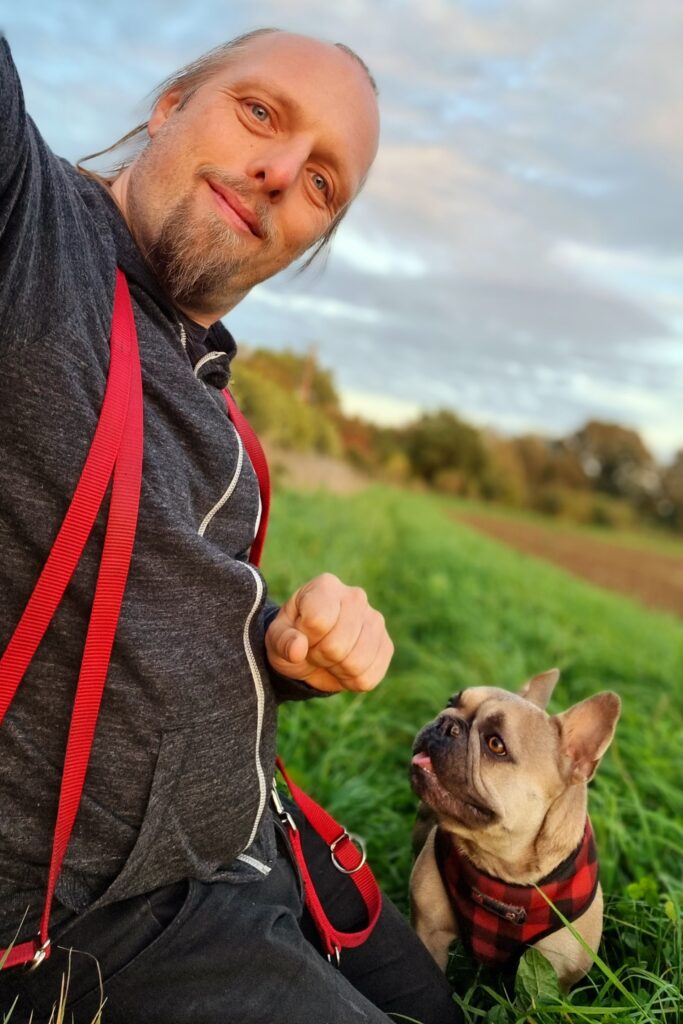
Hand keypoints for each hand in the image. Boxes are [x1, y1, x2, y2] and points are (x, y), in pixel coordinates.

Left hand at [265, 573, 393, 693]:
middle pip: (337, 645)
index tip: (301, 635)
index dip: (305, 638)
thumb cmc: (293, 638)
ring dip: (336, 669)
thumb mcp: (276, 638)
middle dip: (319, 656)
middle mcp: (356, 597)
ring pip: (356, 663)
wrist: (311, 653)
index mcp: (326, 587)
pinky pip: (369, 677)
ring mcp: (375, 620)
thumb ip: (283, 641)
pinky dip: (351, 680)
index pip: (318, 621)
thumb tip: (298, 649)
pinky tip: (344, 666)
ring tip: (329, 657)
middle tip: (315, 649)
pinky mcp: (386, 645)